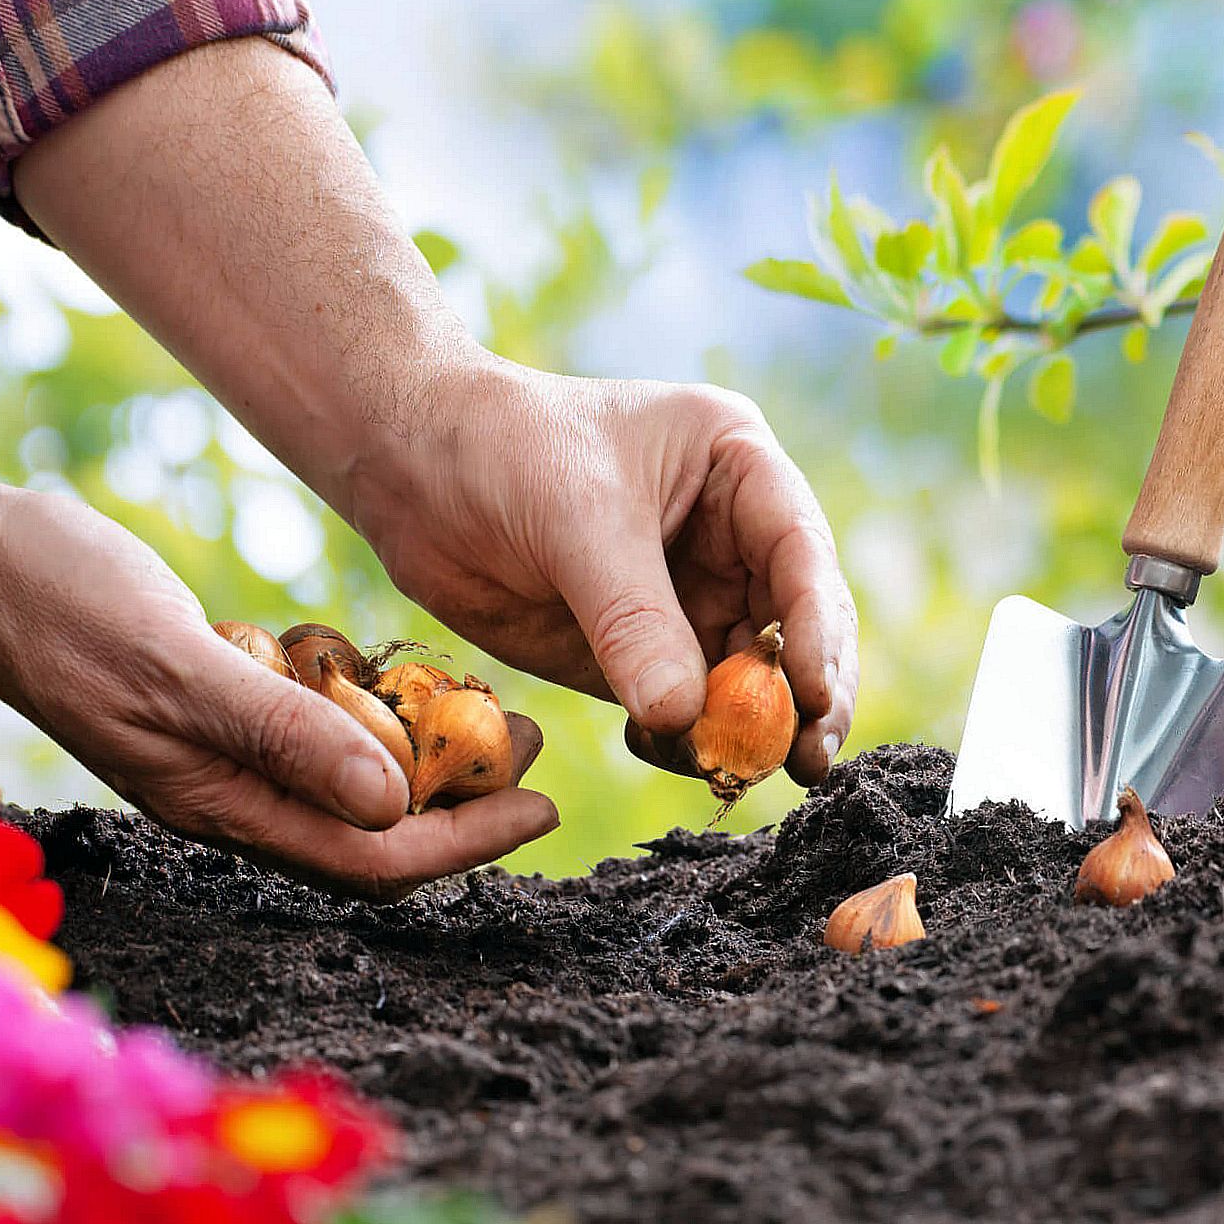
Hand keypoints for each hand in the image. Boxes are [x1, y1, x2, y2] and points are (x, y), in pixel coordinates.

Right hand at [0, 483, 558, 898]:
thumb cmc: (62, 607)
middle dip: (464, 802)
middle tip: (534, 746)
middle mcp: (231, 797)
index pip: (372, 859)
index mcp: (222, 807)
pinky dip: (370, 716)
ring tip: (494, 712)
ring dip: (427, 759)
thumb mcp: (181, 665)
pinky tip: (400, 677)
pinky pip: (315, 735)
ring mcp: (222, 756)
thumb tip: (392, 805)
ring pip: (350, 785)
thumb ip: (283, 734)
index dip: (467, 842)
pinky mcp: (218, 709)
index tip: (544, 805)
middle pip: (374, 833)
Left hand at [352, 357, 859, 782]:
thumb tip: (686, 720)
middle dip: (804, 697)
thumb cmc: (499, 450)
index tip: (816, 697)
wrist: (405, 469)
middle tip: (807, 762)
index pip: (803, 555)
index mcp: (739, 469)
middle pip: (796, 628)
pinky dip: (687, 742)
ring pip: (748, 680)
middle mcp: (731, 537)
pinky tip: (666, 753)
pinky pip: (686, 711)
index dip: (818, 630)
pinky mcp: (640, 652)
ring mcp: (689, 598)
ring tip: (738, 772)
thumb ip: (634, 622)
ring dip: (749, 731)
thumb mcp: (578, 521)